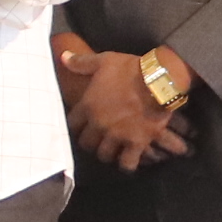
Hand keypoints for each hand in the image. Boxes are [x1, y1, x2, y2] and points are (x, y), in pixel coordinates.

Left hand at [64, 44, 188, 168]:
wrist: (159, 80)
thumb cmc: (130, 68)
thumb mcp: (104, 61)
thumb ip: (82, 62)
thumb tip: (63, 57)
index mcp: (88, 105)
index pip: (72, 123)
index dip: (75, 125)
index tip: (80, 125)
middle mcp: (99, 124)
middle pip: (86, 143)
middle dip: (91, 142)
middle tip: (97, 139)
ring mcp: (117, 136)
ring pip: (104, 155)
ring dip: (107, 153)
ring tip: (112, 150)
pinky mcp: (136, 143)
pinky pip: (127, 163)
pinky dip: (127, 164)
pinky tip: (129, 161)